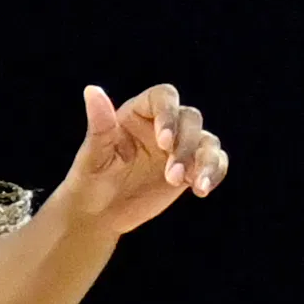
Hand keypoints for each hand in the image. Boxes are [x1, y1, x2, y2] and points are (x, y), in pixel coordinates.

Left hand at [53, 82, 225, 236]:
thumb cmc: (90, 180)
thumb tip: (91, 90)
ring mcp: (179, 145)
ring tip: (196, 185)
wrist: (99, 213)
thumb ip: (99, 125)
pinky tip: (202, 190)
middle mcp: (163, 124)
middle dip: (186, 146)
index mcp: (138, 112)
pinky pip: (213, 163)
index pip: (163, 98)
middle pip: (190, 119)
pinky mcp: (190, 168)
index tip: (164, 142)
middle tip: (172, 177)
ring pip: (206, 141)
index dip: (169, 115)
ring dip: (205, 161)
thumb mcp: (92, 155)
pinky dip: (214, 172)